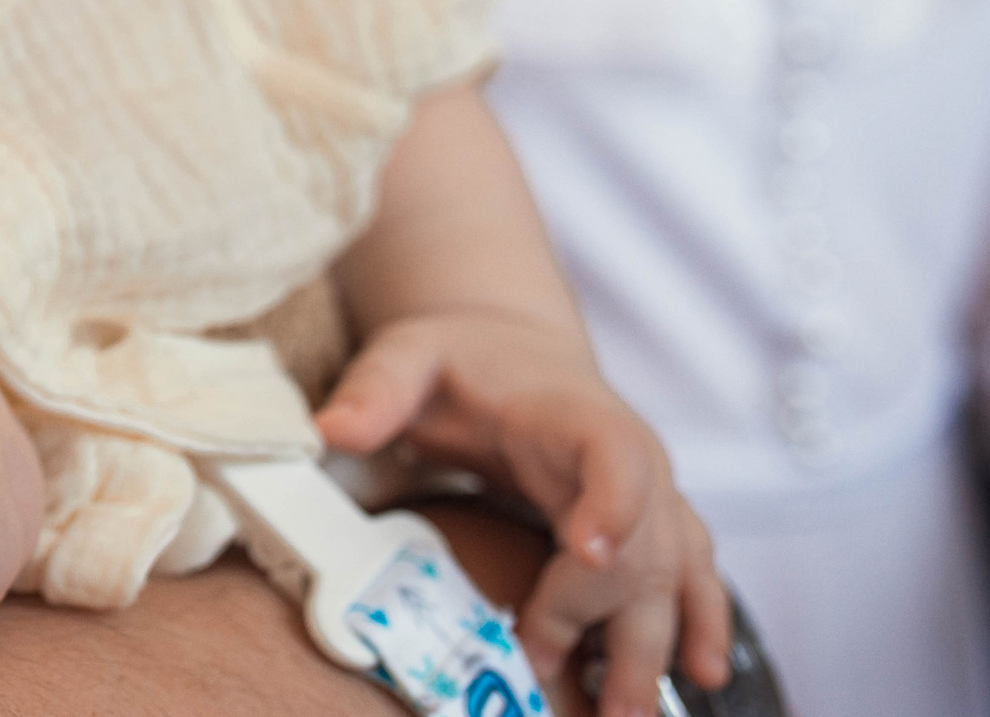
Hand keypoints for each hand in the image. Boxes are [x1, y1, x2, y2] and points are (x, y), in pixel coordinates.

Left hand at [316, 313, 730, 716]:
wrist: (511, 348)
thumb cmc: (462, 357)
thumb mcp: (409, 353)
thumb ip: (375, 389)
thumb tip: (328, 429)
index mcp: (574, 413)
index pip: (613, 453)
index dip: (611, 502)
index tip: (583, 552)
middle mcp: (631, 456)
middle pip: (643, 541)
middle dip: (615, 618)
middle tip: (580, 689)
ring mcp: (651, 495)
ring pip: (675, 573)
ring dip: (658, 645)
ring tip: (629, 714)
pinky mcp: (655, 525)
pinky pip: (692, 577)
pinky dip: (699, 626)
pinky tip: (698, 676)